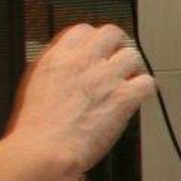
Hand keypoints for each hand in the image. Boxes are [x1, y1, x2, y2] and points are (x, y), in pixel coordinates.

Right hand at [7, 24, 155, 171]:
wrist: (45, 149)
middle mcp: (84, 61)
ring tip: (128, 83)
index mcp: (59, 57)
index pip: (84, 30)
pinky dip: (145, 90)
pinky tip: (137, 99)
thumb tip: (66, 70)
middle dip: (117, 47)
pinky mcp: (123, 98)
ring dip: (133, 69)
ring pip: (133, 56)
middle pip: (112, 33)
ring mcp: (105, 78)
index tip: (97, 53)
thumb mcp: (33, 86)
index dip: (94, 42)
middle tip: (117, 63)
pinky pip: (147, 83)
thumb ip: (55, 71)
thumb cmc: (35, 129)